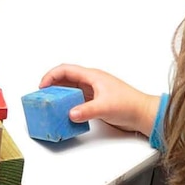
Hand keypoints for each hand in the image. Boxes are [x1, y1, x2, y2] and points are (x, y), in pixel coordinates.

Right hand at [39, 64, 159, 136]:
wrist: (143, 114)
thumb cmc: (130, 104)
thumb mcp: (105, 107)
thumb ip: (86, 111)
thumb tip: (71, 114)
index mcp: (93, 76)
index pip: (66, 70)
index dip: (51, 76)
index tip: (42, 87)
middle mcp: (92, 82)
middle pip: (66, 79)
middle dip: (52, 86)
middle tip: (42, 97)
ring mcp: (93, 92)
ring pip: (71, 90)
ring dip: (60, 95)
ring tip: (50, 104)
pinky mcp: (96, 102)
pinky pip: (77, 100)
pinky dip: (68, 104)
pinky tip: (65, 112)